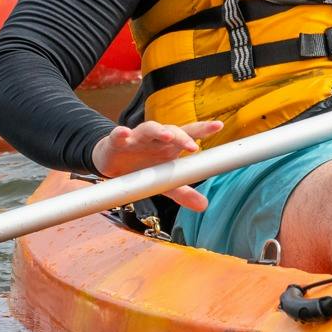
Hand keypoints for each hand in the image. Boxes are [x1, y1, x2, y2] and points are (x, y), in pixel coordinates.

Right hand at [91, 118, 223, 210]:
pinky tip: (124, 133)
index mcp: (169, 146)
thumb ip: (183, 192)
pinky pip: (118, 135)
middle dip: (182, 137)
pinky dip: (120, 133)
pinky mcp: (117, 141)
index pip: (188, 134)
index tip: (219, 126)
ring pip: (148, 129)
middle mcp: (155, 138)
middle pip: (171, 131)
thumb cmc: (142, 167)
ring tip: (167, 136)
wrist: (112, 163)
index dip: (203, 129)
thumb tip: (204, 206)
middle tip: (192, 147)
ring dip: (158, 131)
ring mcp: (136, 137)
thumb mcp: (163, 182)